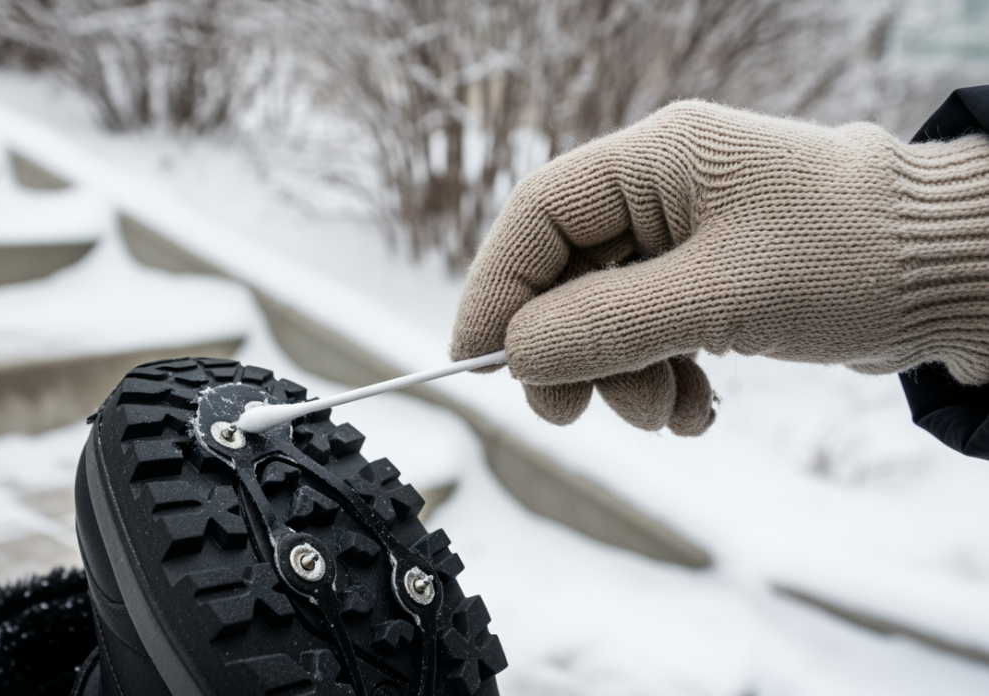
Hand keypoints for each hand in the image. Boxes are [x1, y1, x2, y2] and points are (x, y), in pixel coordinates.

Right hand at [451, 100, 988, 434]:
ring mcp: (693, 241)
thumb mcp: (719, 294)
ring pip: (610, 316)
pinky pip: (655, 337)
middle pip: (568, 273)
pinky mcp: (719, 284)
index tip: (476, 359)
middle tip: (570, 413)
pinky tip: (698, 409)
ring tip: (671, 412)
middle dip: (569, 350)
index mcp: (657, 160)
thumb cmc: (855, 258)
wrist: (965, 279)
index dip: (496, 286)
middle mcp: (666, 193)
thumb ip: (606, 324)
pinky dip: (664, 380)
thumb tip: (515, 354)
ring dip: (626, 377)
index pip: (538, 215)